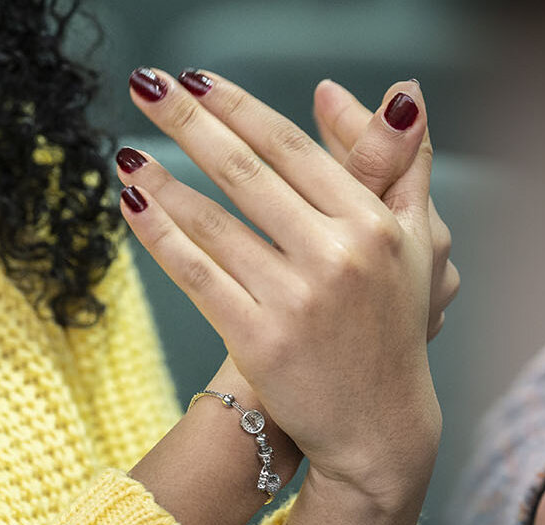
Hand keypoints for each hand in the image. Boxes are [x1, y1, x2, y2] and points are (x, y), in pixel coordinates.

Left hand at [117, 69, 439, 504]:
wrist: (378, 424)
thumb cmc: (393, 325)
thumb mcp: (418, 242)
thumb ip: (407, 163)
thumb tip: (400, 91)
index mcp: (374, 225)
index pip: (293, 149)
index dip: (239, 108)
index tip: (197, 80)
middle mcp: (339, 257)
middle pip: (248, 172)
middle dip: (190, 121)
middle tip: (146, 84)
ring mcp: (298, 301)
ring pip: (214, 224)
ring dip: (162, 180)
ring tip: (126, 152)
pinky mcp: (261, 341)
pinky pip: (196, 275)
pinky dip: (159, 236)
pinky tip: (133, 205)